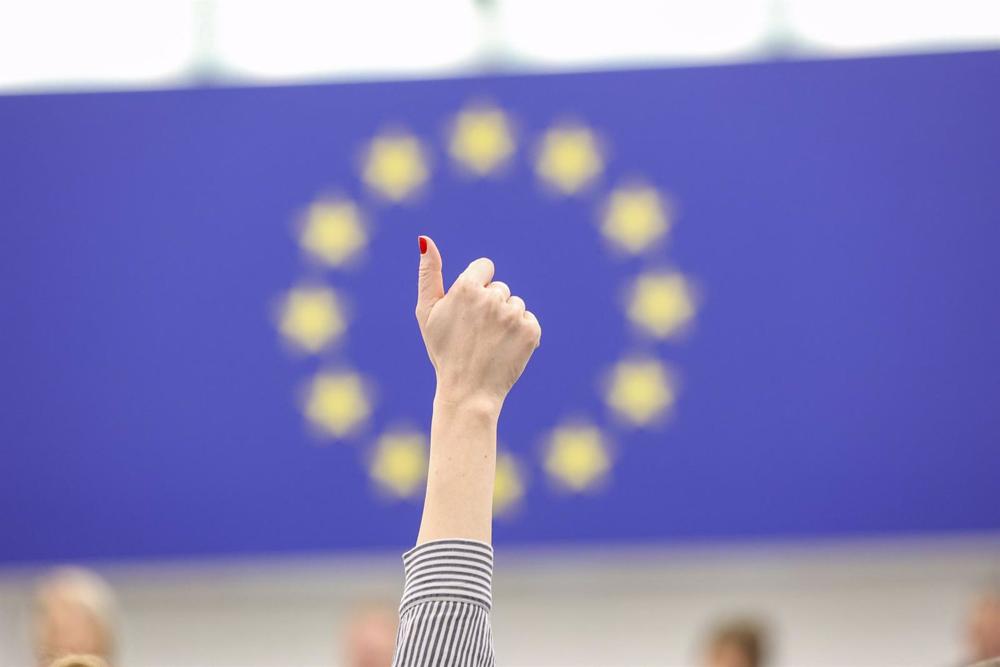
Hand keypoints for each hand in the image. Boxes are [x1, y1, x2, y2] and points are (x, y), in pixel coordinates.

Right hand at [415, 236, 540, 411]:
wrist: (467, 391)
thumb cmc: (443, 350)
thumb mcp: (426, 312)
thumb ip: (428, 274)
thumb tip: (425, 240)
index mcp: (467, 287)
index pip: (484, 267)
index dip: (477, 287)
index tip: (469, 310)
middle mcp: (492, 297)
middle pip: (499, 288)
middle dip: (490, 306)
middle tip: (475, 334)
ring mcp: (514, 314)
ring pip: (515, 304)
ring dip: (506, 320)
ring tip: (490, 343)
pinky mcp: (531, 331)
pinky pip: (529, 321)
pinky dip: (521, 334)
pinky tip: (505, 349)